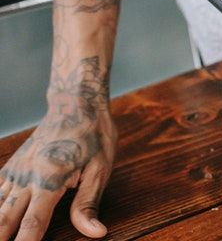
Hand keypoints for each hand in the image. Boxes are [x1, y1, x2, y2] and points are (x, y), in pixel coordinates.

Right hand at [0, 112, 116, 239]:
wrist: (76, 104)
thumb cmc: (93, 136)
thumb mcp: (100, 170)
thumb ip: (88, 204)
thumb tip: (96, 232)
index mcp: (50, 180)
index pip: (32, 224)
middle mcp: (26, 178)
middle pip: (3, 220)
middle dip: (1, 238)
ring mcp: (15, 172)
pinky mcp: (11, 167)